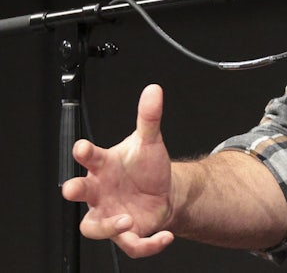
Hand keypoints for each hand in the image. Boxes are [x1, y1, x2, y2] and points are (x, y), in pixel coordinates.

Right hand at [61, 84, 175, 257]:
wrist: (163, 191)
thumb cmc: (146, 167)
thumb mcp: (150, 141)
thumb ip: (149, 117)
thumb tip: (154, 90)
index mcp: (104, 167)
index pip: (88, 157)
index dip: (83, 152)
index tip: (82, 147)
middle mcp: (101, 192)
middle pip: (80, 193)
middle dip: (75, 190)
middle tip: (72, 188)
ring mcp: (111, 213)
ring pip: (96, 227)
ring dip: (108, 225)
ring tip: (127, 219)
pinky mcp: (128, 232)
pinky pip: (131, 244)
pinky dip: (148, 245)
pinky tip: (165, 237)